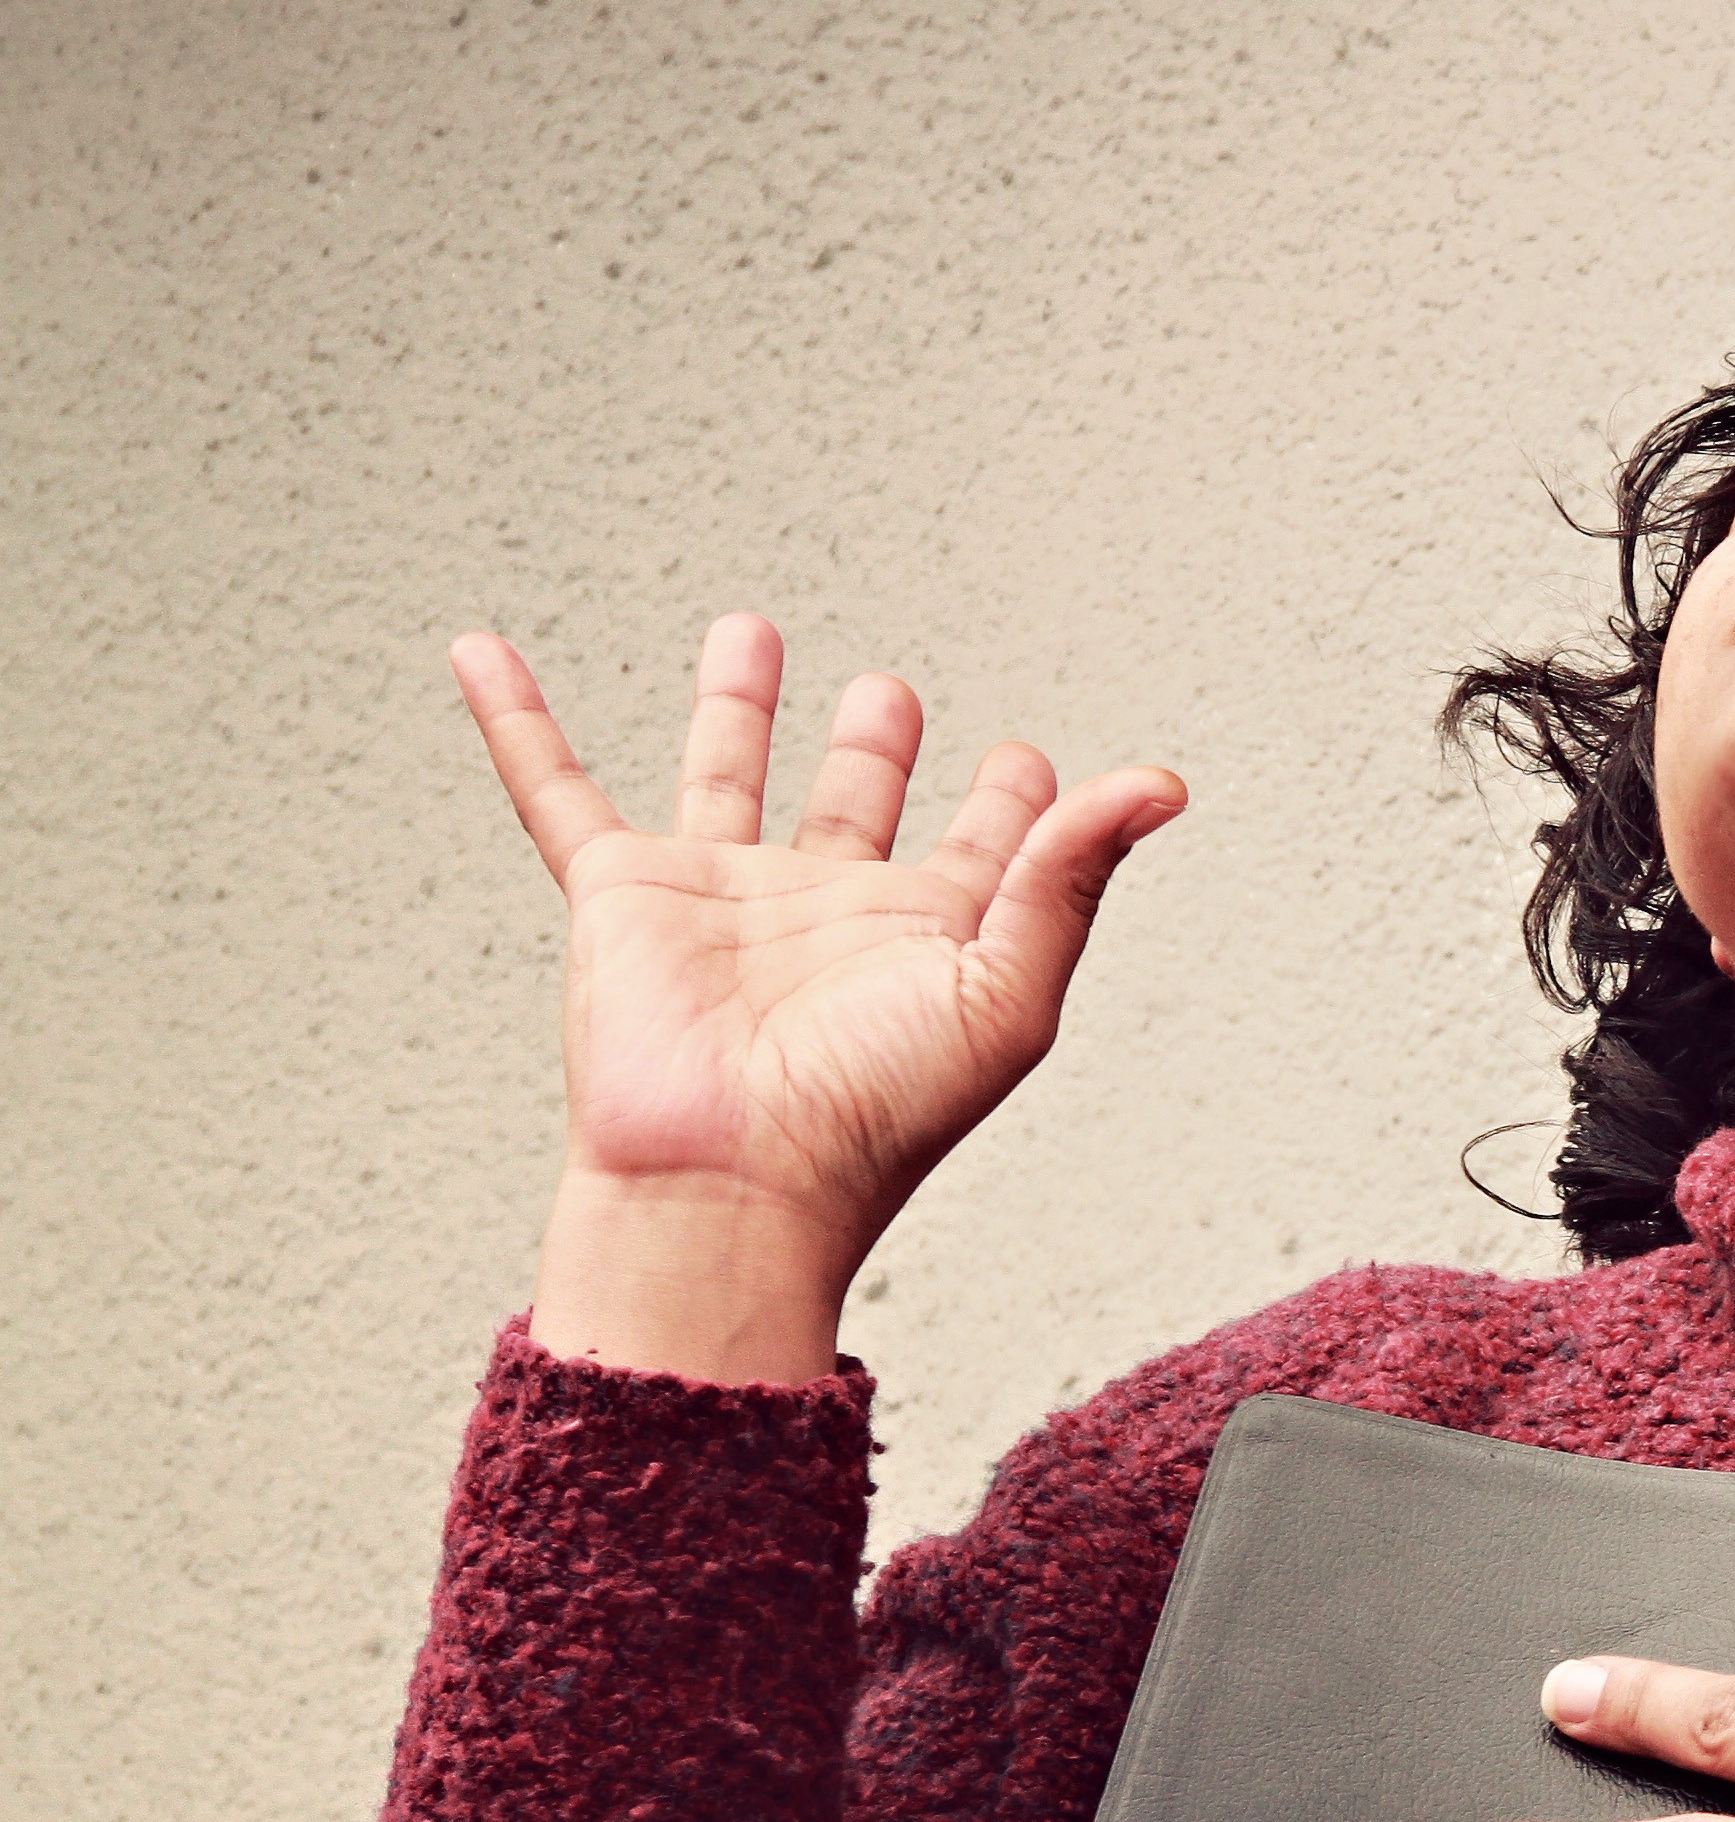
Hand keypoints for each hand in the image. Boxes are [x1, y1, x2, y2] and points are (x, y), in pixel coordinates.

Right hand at [460, 615, 1185, 1382]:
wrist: (732, 1187)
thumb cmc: (873, 1119)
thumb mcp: (1007, 991)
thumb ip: (1072, 876)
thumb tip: (1161, 783)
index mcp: (929, 937)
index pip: (987, 850)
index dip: (1020, 806)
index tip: (1030, 766)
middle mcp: (828, 913)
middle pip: (855, 800)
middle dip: (874, 743)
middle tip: (889, 693)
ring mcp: (723, 899)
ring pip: (725, 773)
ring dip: (736, 704)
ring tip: (751, 634)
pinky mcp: (623, 898)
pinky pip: (556, 791)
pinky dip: (516, 721)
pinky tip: (486, 655)